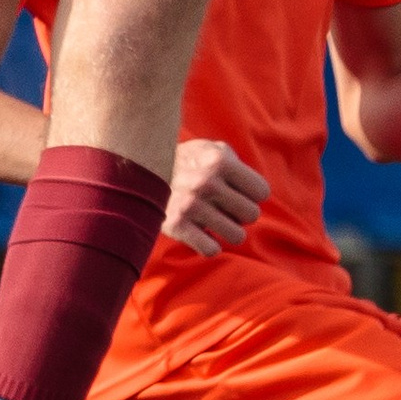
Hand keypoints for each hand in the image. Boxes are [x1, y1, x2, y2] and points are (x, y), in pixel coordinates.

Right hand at [164, 136, 268, 257]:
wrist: (139, 171)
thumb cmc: (184, 162)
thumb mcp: (208, 149)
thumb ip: (233, 161)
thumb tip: (256, 188)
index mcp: (219, 161)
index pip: (261, 192)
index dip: (252, 195)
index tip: (239, 194)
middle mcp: (207, 182)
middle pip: (252, 215)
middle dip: (241, 214)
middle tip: (226, 209)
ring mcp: (191, 205)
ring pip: (237, 236)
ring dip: (227, 231)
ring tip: (215, 221)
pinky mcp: (177, 225)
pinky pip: (211, 250)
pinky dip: (209, 245)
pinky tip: (201, 233)